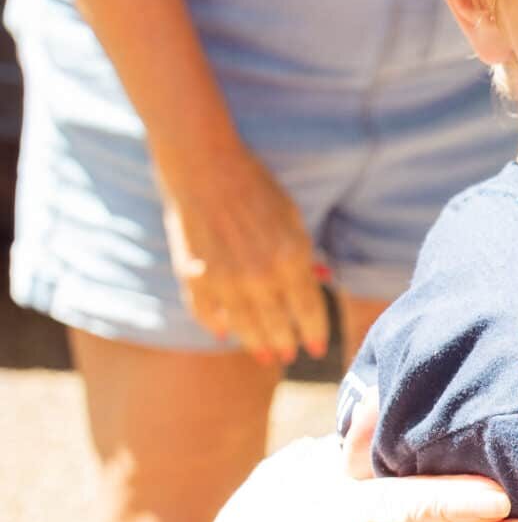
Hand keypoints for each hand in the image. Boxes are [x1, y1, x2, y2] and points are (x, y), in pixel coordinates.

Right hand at [160, 141, 328, 362]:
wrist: (203, 165)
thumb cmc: (255, 185)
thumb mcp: (292, 216)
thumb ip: (304, 254)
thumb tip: (319, 280)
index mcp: (291, 260)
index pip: (308, 311)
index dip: (314, 333)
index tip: (316, 348)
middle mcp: (260, 277)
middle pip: (277, 326)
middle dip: (286, 344)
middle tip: (289, 355)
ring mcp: (224, 281)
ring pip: (244, 327)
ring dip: (256, 344)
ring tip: (265, 355)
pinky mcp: (194, 277)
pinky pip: (206, 314)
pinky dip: (216, 327)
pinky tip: (224, 333)